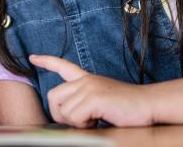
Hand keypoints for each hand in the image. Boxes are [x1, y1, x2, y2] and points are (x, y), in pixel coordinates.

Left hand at [30, 54, 154, 127]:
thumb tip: (69, 117)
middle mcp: (86, 80)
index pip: (63, 66)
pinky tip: (98, 120)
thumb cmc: (129, 109)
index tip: (32, 57)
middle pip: (54, 96)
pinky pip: (74, 117)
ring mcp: (89, 87)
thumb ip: (85, 102)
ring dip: (77, 123)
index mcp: (88, 79)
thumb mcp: (103, 101)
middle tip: (79, 122)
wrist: (150, 105)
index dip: (46, 61)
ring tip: (95, 120)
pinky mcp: (94, 97)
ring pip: (64, 111)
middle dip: (60, 114)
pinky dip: (84, 125)